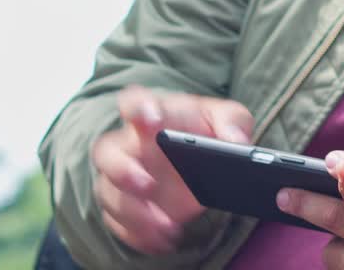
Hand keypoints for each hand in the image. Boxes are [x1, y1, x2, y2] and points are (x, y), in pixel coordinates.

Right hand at [90, 85, 252, 253]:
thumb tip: (237, 142)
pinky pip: (118, 221)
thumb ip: (233, 123)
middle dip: (122, 170)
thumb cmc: (208, 129)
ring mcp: (123, 176)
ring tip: (167, 226)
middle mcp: (129, 144)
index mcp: (154, 113)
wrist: (200, 158)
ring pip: (110, 194)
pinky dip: (138, 234)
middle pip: (107, 152)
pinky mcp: (126, 204)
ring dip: (135, 213)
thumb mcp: (228, 118)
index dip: (138, 108)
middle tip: (148, 185)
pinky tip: (162, 241)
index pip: (133, 102)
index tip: (151, 120)